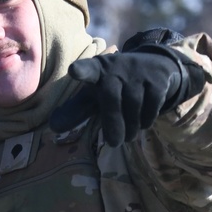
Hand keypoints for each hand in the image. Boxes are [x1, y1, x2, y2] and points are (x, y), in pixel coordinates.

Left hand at [50, 47, 205, 142]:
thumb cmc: (116, 86)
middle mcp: (117, 68)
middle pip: (111, 97)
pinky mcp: (158, 78)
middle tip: (113, 144)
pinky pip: (152, 105)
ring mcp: (139, 71)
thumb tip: (53, 127)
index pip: (88, 70)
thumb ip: (76, 110)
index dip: (81, 71)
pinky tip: (142, 123)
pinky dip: (146, 119)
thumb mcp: (95, 96)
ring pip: (134, 105)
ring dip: (131, 126)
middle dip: (112, 123)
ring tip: (128, 136)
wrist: (155, 68)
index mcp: (97, 71)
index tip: (74, 70)